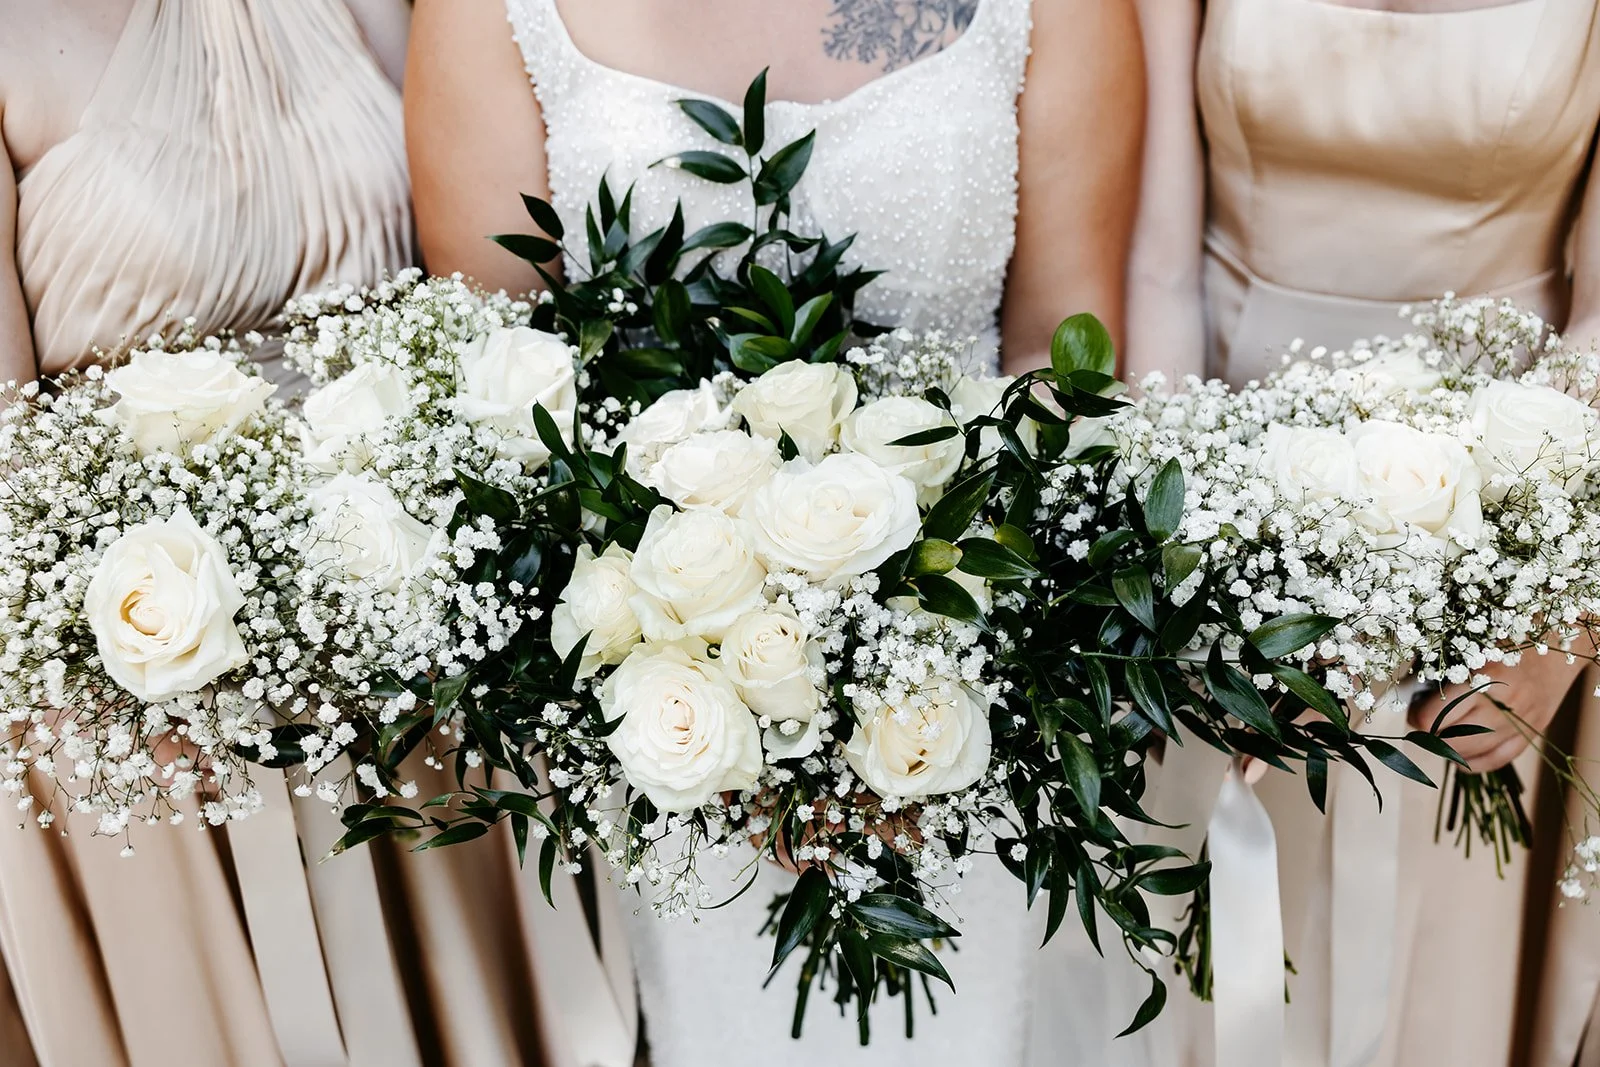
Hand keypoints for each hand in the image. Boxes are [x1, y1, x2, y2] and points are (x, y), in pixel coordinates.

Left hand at [1409, 653, 1587, 771]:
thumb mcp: (1472, 644)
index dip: (1416, 716)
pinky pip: (1498, 760)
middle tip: (1422, 725)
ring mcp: (1519, 722)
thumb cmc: (1508, 638)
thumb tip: (1411, 692)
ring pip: (1472, 753)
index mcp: (1482, 677)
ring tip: (1439, 737)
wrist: (1560, 643)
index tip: (1414, 710)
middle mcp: (1502, 704)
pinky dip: (1474, 764)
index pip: (1434, 716)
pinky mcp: (1531, 732)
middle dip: (1429, 735)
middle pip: (1450, 739)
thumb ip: (1443, 667)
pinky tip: (1460, 758)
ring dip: (1448, 750)